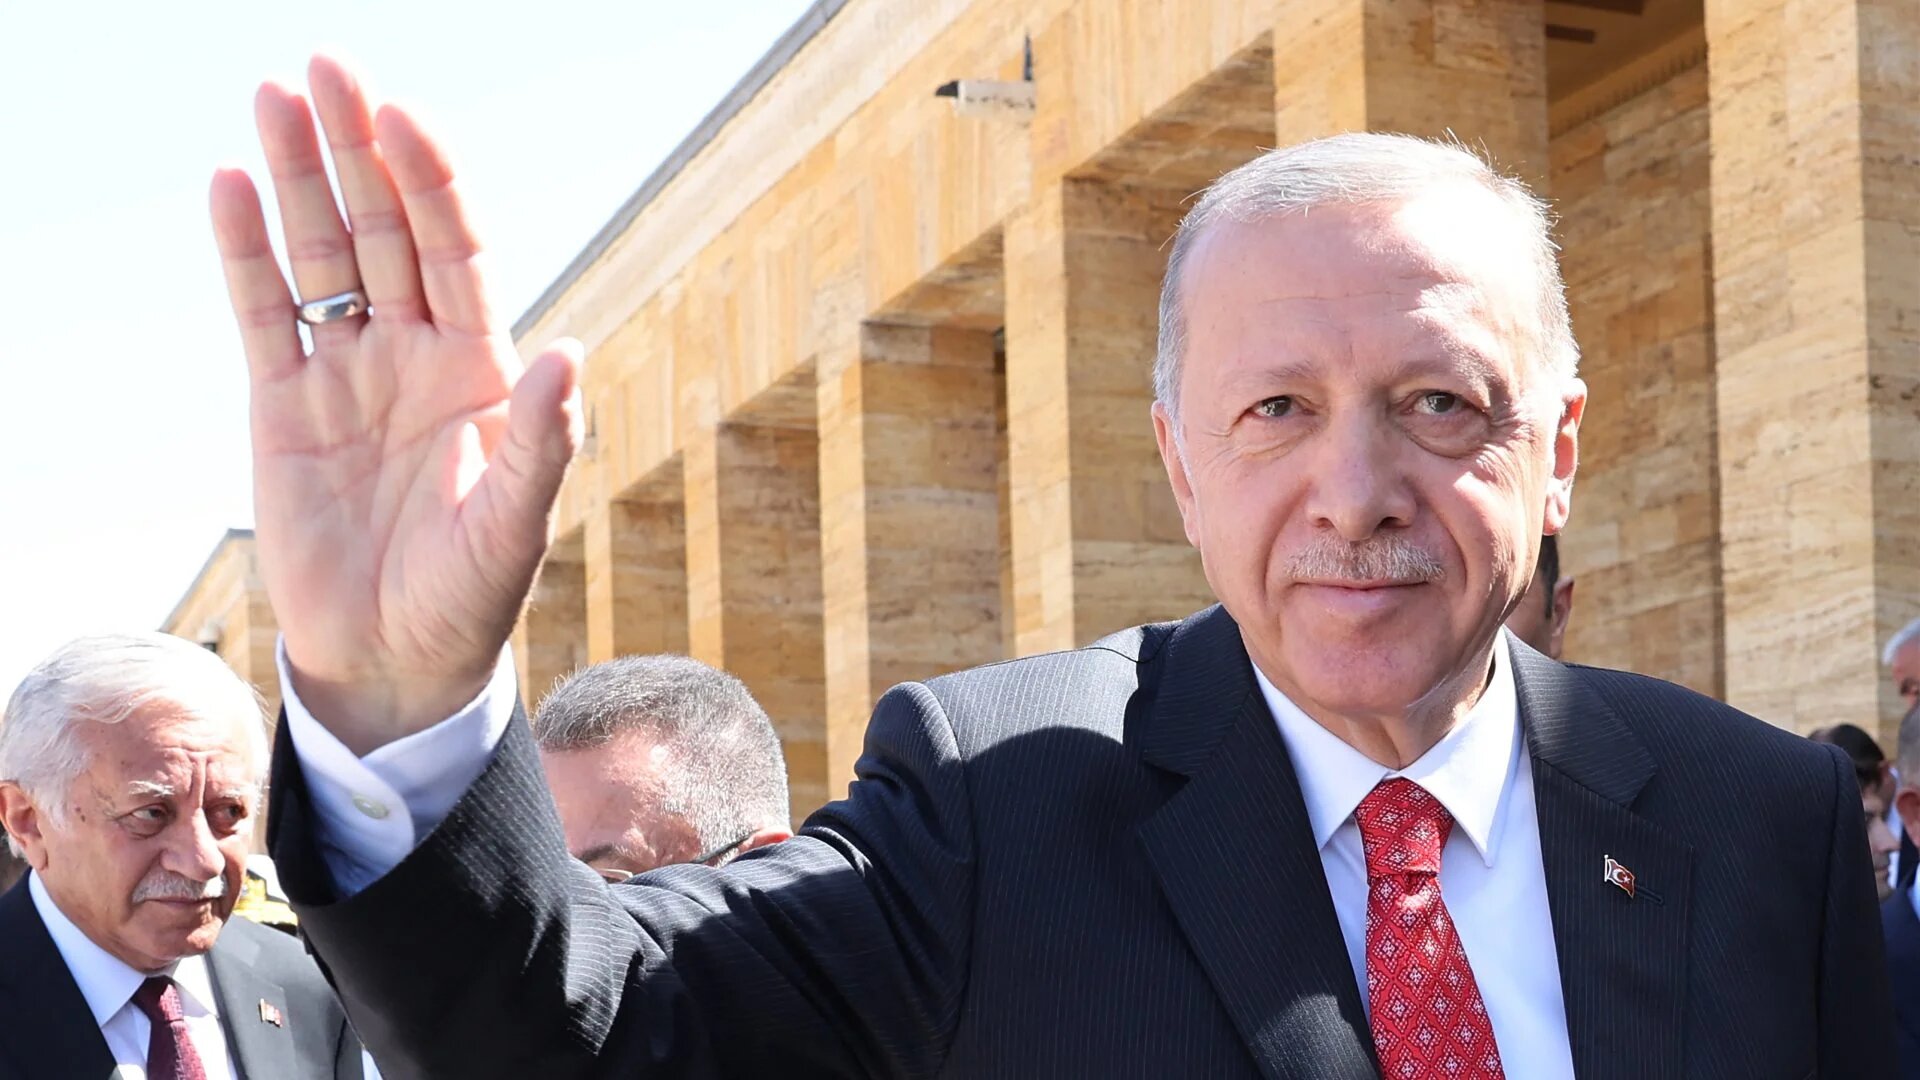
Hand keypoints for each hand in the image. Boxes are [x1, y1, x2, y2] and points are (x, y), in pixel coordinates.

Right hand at [210, 57, 579, 752]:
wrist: (395, 662)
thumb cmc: (471, 599)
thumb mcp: (513, 525)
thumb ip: (541, 442)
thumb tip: (567, 353)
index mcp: (480, 370)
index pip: (455, 250)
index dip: (430, 182)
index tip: (401, 117)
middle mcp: (415, 354)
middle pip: (384, 229)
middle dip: (357, 149)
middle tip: (327, 69)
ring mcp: (347, 374)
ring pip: (320, 255)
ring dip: (298, 178)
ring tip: (272, 97)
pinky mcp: (283, 407)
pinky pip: (263, 314)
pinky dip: (245, 254)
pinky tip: (230, 188)